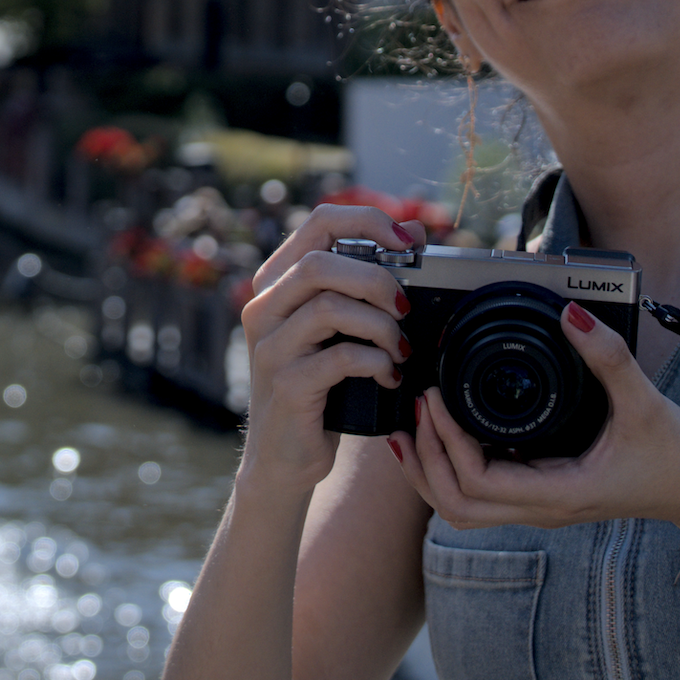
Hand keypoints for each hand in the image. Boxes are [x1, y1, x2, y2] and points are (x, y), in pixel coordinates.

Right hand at [234, 203, 422, 495]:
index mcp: (277, 282)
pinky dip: (376, 362)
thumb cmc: (320, 387)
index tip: (408, 242)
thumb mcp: (340, 329)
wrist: (284, 457)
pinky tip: (389, 376)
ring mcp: (270, 347)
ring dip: (380, 326)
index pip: (318, 223)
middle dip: (376, 279)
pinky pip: (340, 357)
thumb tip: (415, 232)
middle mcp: (264, 308)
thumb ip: (366, 281)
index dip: (367, 221)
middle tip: (405, 308)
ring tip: (400, 349)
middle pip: (319, 263)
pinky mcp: (286, 385)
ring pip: (329, 307)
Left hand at [388, 301, 679, 536]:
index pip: (480, 483)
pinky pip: (482, 496)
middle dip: (426, 460)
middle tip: (415, 410)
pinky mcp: (541, 496)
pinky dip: (452, 470)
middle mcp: (542, 509)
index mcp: (560, 493)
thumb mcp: (644, 401)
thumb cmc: (676, 455)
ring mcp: (539, 507)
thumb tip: (572, 315)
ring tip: (411, 427)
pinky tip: (444, 436)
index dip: (448, 444)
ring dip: (431, 472)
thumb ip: (609, 357)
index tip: (436, 399)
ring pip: (463, 509)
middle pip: (457, 506)